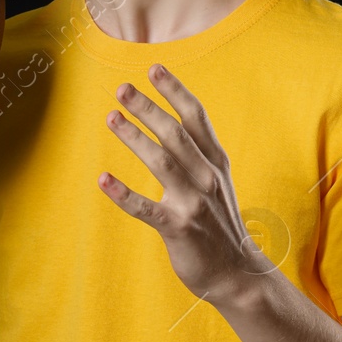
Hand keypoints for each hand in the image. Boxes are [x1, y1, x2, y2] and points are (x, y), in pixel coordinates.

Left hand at [98, 63, 269, 306]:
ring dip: (134, 137)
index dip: (175, 91)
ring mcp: (194, 203)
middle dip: (148, 108)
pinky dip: (124, 194)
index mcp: (216, 162)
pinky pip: (146, 208)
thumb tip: (171, 122)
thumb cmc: (219, 223)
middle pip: (175, 133)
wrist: (238, 273)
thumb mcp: (216, 182)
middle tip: (122, 89)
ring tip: (111, 117)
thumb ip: (197, 154)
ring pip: (161, 162)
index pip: (196, 118)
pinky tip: (103, 180)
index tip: (154, 68)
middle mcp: (207, 178)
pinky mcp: (178, 228)